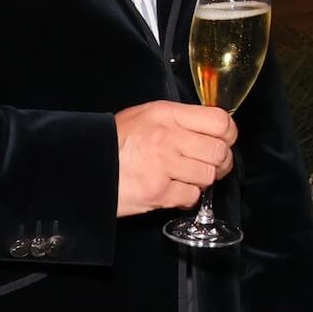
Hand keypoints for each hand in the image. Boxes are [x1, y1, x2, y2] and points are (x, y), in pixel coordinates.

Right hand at [112, 102, 235, 215]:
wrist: (84, 167)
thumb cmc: (114, 142)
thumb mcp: (145, 117)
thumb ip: (178, 120)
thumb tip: (210, 130)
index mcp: (167, 114)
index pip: (219, 121)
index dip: (228, 134)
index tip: (224, 141)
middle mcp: (168, 137)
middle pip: (220, 151)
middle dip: (220, 162)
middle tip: (209, 165)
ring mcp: (164, 165)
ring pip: (208, 175)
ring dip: (202, 180)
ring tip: (187, 178)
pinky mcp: (158, 192)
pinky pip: (191, 196)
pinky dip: (186, 197)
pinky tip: (173, 191)